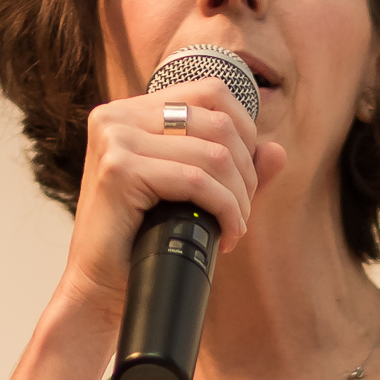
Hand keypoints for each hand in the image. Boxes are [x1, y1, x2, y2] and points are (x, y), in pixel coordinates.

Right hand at [60, 75, 284, 317]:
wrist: (101, 287)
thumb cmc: (143, 242)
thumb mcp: (191, 196)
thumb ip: (232, 170)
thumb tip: (278, 149)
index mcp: (131, 111)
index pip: (211, 91)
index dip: (246, 131)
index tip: (245, 179)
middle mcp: (118, 115)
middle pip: (218, 122)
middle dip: (246, 172)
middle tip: (242, 213)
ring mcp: (115, 139)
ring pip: (213, 154)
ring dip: (238, 198)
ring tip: (234, 228)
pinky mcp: (118, 169)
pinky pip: (195, 181)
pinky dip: (224, 210)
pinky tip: (225, 236)